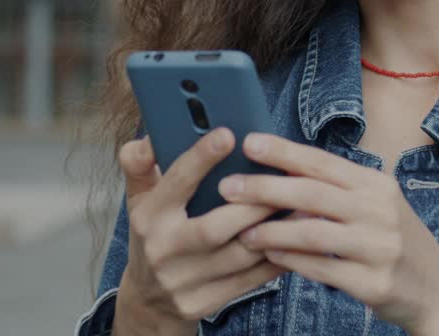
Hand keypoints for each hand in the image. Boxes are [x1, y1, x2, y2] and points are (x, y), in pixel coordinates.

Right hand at [113, 128, 285, 335]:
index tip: (228, 135)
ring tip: (300, 209)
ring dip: (272, 232)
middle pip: (213, 227)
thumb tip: (153, 136)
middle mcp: (164, 249)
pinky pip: (248, 280)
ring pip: (238, 256)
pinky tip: (294, 240)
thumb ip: (140, 162)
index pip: (176, 183)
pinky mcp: (201, 303)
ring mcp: (182, 281)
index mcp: (149, 216)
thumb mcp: (138, 196)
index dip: (202, 158)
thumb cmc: (153, 233)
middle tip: (283, 182)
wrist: (147, 298)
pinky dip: (275, 259)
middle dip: (252, 205)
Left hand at [217, 133, 438, 335]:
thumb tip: (283, 175)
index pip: (323, 162)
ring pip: (312, 232)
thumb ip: (337, 192)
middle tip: (228, 187)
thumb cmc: (395, 242)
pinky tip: (269, 255)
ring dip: (271, 230)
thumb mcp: (377, 206)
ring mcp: (379, 248)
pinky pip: (322, 269)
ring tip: (241, 232)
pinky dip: (291, 260)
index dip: (284, 151)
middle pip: (312, 193)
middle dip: (265, 188)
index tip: (249, 142)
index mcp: (377, 185)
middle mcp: (380, 211)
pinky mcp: (373, 283)